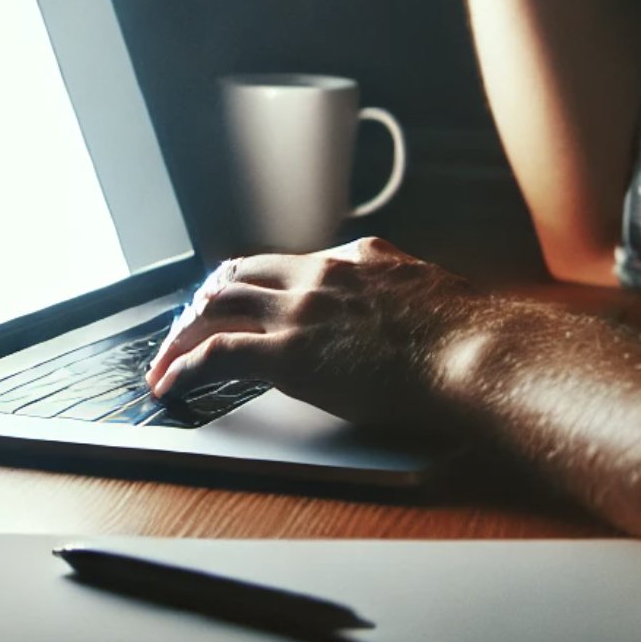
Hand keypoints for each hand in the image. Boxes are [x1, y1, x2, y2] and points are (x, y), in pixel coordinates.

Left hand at [144, 238, 484, 426]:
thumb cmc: (470, 334)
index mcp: (356, 257)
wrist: (475, 350)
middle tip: (187, 326)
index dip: (253, 285)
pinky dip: (184, 366)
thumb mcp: (432, 292)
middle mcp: (321, 273)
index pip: (286, 264)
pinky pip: (217, 353)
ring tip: (165, 358)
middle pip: (240, 274)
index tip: (241, 303)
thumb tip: (405, 307)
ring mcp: (301, 310)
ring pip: (217, 304)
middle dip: (206, 300)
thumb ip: (402, 293)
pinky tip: (170, 384)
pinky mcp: (289, 353)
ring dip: (184, 331)